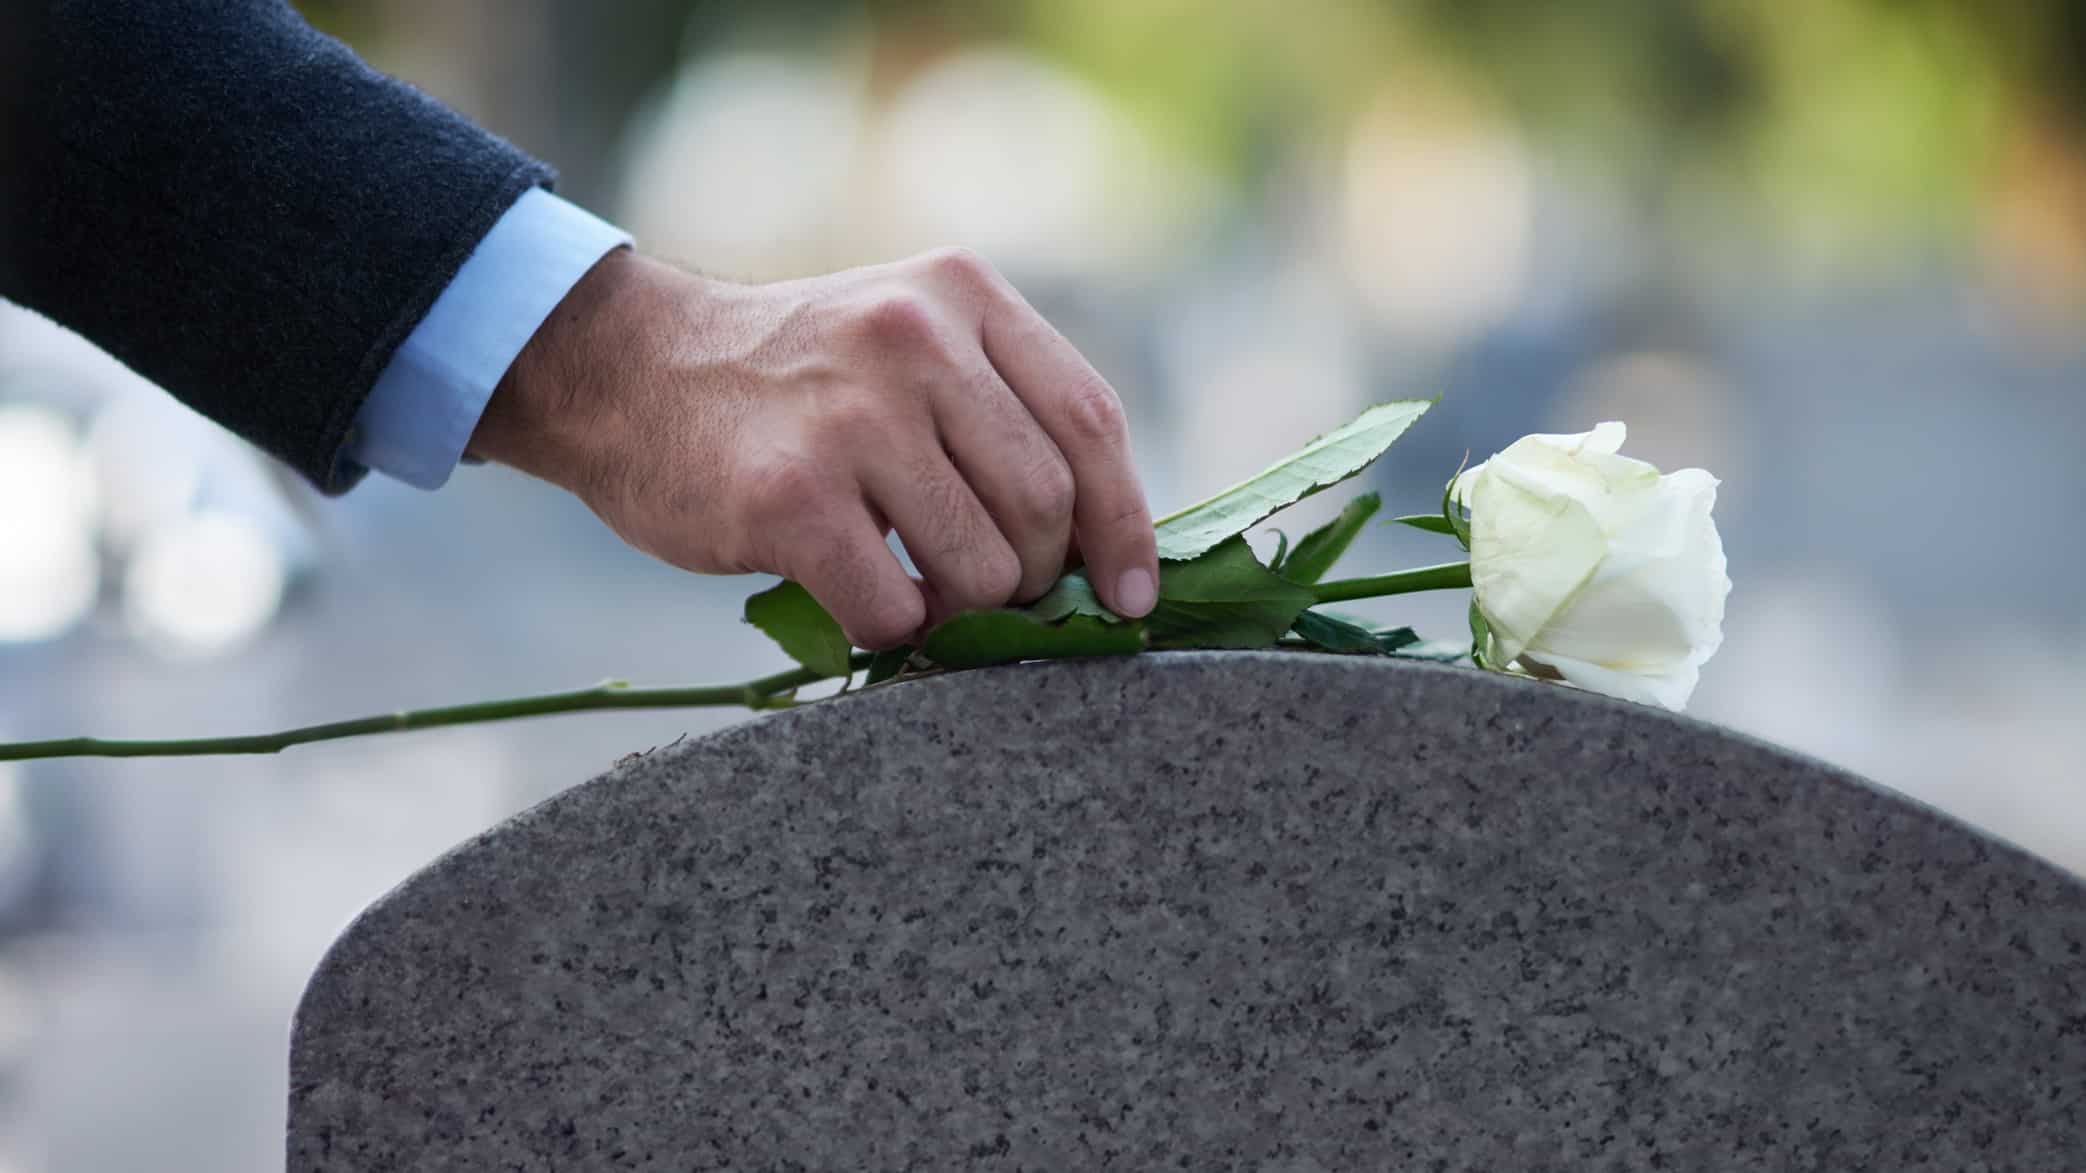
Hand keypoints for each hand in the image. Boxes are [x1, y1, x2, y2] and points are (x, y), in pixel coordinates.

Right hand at [466, 247, 1158, 648]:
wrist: (626, 371)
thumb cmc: (790, 384)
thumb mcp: (906, 339)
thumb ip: (999, 408)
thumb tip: (1105, 546)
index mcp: (963, 294)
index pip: (1091, 420)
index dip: (1126, 523)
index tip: (1132, 593)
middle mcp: (914, 338)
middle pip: (1046, 504)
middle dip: (1034, 577)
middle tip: (988, 592)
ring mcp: (851, 415)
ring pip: (982, 567)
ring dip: (962, 612)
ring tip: (918, 593)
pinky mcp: (790, 496)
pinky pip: (893, 609)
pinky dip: (892, 633)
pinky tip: (863, 602)